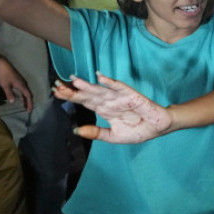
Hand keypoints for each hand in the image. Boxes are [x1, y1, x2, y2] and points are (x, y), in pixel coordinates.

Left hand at [0, 58, 32, 111]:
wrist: (3, 64)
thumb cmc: (4, 75)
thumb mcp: (5, 85)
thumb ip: (9, 94)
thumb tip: (13, 102)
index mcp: (22, 85)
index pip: (28, 96)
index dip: (29, 103)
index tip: (29, 111)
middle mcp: (24, 84)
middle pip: (28, 94)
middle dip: (28, 102)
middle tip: (27, 110)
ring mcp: (22, 82)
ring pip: (26, 92)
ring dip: (26, 99)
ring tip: (24, 106)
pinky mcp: (19, 80)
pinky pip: (23, 90)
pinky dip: (23, 95)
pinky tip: (20, 98)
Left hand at [54, 72, 173, 143]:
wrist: (158, 128)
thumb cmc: (138, 130)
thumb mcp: (114, 136)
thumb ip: (96, 133)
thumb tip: (76, 131)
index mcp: (104, 110)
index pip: (84, 102)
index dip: (71, 97)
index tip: (56, 93)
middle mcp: (109, 101)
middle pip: (88, 94)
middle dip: (73, 90)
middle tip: (57, 85)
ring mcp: (119, 97)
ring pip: (100, 90)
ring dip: (87, 85)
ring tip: (74, 80)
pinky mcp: (131, 95)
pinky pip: (119, 87)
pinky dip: (110, 82)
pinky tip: (100, 77)